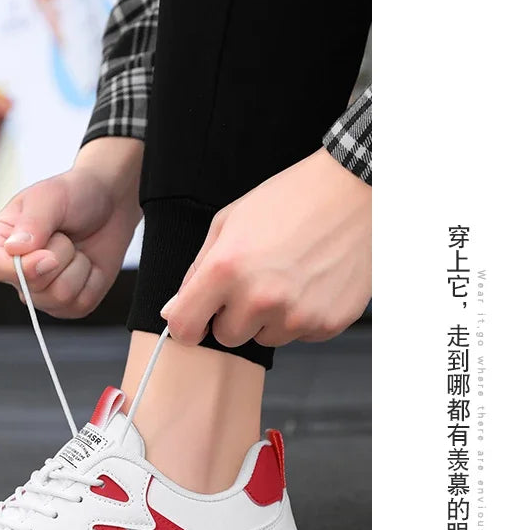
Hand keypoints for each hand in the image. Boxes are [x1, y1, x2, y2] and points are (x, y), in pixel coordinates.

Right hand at [0, 137, 142, 317]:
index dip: (23, 267)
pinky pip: (81, 304)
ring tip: (75, 248)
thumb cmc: (74, 195)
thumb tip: (15, 250)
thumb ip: (32, 222)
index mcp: (0, 243)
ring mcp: (42, 293)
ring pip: (59, 298)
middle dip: (60, 256)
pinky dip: (93, 280)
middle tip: (64, 235)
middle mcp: (16, 273)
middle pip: (32, 287)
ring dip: (78, 266)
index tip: (48, 253)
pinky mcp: (69, 305)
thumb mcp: (51, 197)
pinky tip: (89, 263)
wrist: (110, 203)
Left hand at [161, 148, 371, 345]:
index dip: (187, 324)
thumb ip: (196, 270)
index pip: (185, 328)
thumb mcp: (230, 222)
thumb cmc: (291, 200)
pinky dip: (302, 316)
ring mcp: (295, 315)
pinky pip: (298, 335)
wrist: (357, 192)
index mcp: (226, 269)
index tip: (196, 318)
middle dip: (233, 316)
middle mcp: (259, 298)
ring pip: (264, 338)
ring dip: (269, 317)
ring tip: (289, 275)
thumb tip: (172, 311)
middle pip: (226, 337)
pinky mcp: (326, 324)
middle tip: (256, 280)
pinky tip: (313, 282)